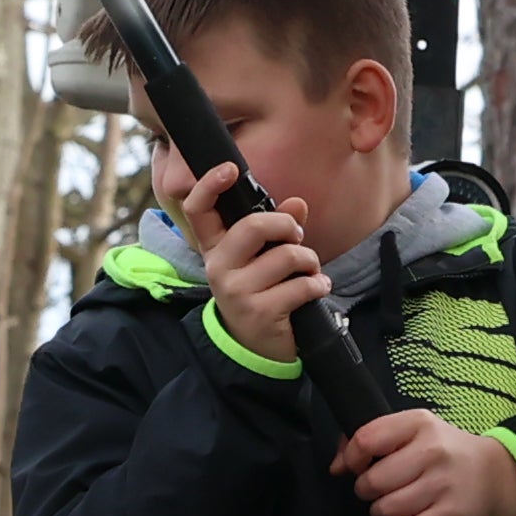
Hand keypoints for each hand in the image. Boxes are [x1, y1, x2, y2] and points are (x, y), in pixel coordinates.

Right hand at [176, 161, 327, 365]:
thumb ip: (279, 227)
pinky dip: (318, 284)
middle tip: (297, 236)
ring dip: (309, 260)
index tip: (229, 169)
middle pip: (252, 226)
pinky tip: (317, 289)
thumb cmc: (261, 289)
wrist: (256, 346)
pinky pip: (301, 286)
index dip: (209, 185)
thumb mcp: (263, 256)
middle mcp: (218, 268)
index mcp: (214, 247)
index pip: (198, 210)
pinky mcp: (259, 313)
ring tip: (310, 271)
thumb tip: (298, 204)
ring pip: (285, 256)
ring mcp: (236, 292)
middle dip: (287, 226)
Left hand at [337, 407, 515, 515]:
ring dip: (382, 514)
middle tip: (379, 490)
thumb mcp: (413, 431)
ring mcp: (443, 484)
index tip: (356, 466)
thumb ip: (372, 439)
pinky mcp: (452, 515)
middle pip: (373, 481)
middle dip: (367, 491)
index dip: (352, 458)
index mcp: (418, 423)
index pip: (367, 439)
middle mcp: (432, 451)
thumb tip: (336, 467)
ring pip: (387, 510)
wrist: (494, 475)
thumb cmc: (443, 451)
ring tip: (393, 506)